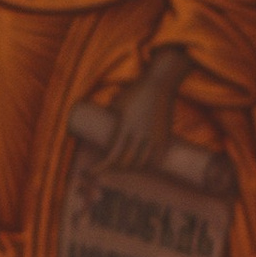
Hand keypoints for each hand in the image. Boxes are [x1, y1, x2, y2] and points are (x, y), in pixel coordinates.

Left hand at [101, 49, 188, 172]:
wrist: (159, 84)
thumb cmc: (135, 91)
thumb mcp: (119, 103)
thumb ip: (111, 115)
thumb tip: (102, 126)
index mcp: (125, 127)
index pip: (113, 155)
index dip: (101, 167)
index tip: (92, 172)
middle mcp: (139, 135)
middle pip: (127, 163)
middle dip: (117, 170)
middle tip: (110, 168)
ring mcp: (152, 137)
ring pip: (142, 163)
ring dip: (133, 169)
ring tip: (127, 167)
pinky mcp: (164, 136)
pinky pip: (157, 158)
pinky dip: (151, 166)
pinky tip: (147, 168)